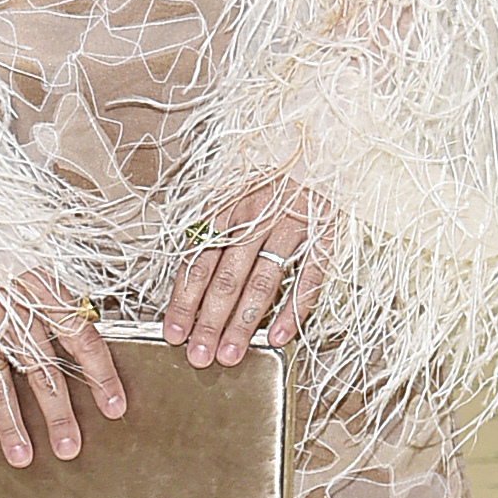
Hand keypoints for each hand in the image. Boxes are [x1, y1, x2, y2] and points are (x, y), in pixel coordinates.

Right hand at [0, 279, 126, 466]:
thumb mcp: (31, 257)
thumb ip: (56, 294)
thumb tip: (88, 322)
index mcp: (40, 289)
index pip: (81, 337)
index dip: (100, 374)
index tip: (114, 406)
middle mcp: (11, 312)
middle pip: (41, 370)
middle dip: (57, 414)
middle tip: (69, 448)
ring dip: (12, 424)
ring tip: (24, 457)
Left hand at [162, 183, 328, 367]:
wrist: (323, 142)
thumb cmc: (272, 172)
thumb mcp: (233, 189)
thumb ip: (214, 228)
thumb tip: (190, 278)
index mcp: (226, 205)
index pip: (197, 261)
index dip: (183, 300)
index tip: (174, 332)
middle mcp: (255, 216)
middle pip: (226, 278)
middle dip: (209, 322)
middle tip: (199, 355)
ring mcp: (291, 224)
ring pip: (261, 282)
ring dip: (243, 323)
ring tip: (231, 354)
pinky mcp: (323, 232)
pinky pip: (308, 277)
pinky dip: (293, 309)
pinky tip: (277, 335)